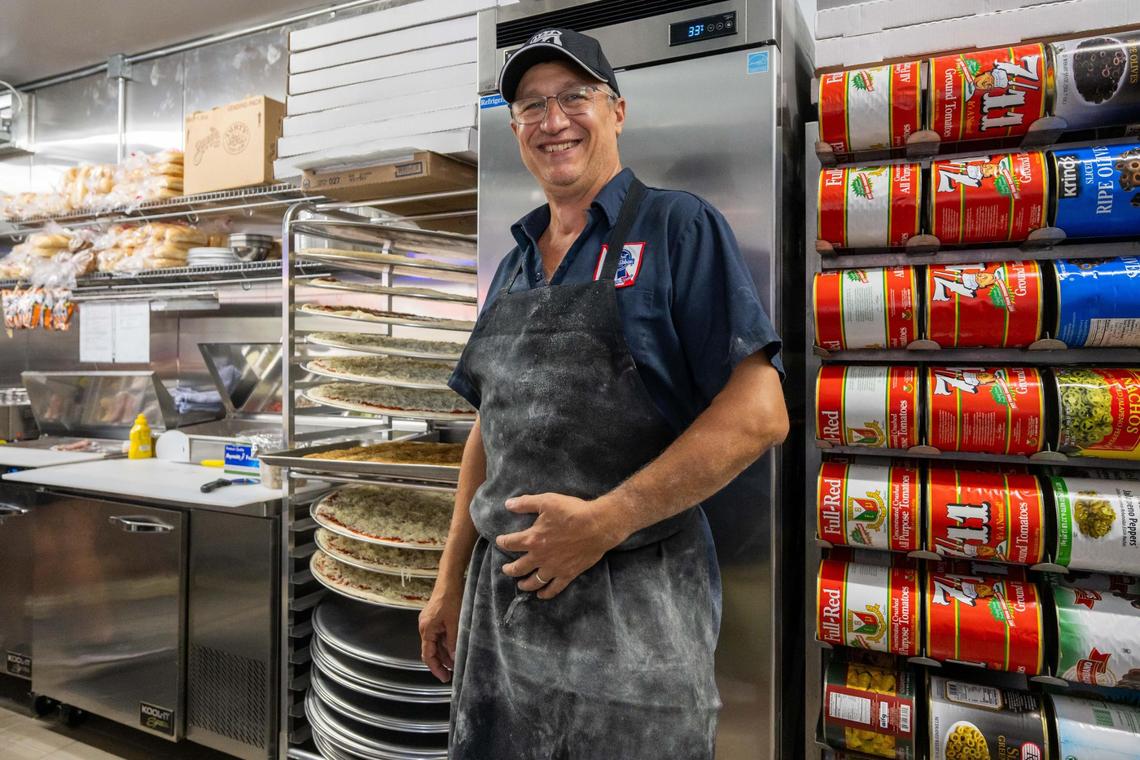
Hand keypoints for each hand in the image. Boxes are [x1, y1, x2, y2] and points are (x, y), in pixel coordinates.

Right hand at [418, 587, 462, 682]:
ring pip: (435, 644)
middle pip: (430, 651)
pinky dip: (445, 644)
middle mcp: (425, 627)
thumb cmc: (450, 598)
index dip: (436, 668)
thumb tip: (454, 658)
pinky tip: (454, 649)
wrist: (449, 581)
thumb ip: (453, 642)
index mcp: (426, 629)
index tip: (444, 677)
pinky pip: (438, 636)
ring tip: (454, 664)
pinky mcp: (435, 619)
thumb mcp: (455, 623)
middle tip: (450, 674)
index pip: (428, 655)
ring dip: (444, 654)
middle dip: (440, 663)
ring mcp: (429, 623)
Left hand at [496, 493, 625, 599]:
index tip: (500, 541)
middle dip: (510, 569)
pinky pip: (554, 588)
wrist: (598, 526)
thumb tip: (508, 504)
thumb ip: (526, 503)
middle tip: (506, 569)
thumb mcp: (547, 501)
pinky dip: (546, 593)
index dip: (503, 542)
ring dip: (525, 584)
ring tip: (520, 585)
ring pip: (534, 581)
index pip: (510, 543)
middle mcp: (540, 557)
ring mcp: (553, 568)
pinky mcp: (568, 574)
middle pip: (519, 567)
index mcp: (532, 539)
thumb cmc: (572, 512)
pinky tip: (541, 595)